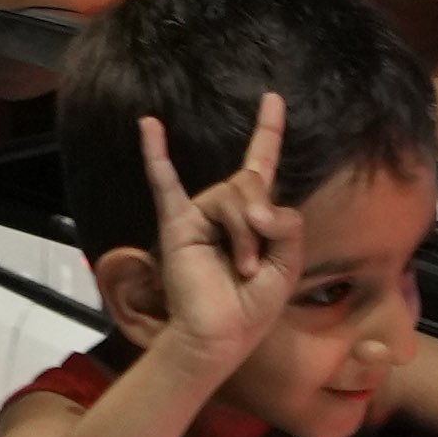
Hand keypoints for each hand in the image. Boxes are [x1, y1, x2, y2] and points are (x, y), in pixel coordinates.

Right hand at [133, 101, 308, 388]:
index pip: (262, 164)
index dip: (269, 131)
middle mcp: (225, 206)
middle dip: (263, 224)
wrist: (218, 337)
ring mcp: (200, 212)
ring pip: (232, 197)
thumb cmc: (252, 306)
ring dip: (246, 237)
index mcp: (254, 215)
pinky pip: (167, 185)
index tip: (273, 99)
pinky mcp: (177, 224)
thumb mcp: (287, 264)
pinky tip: (149, 125)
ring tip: (242, 268)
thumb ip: (286, 226)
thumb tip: (258, 205)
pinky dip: (157, 155)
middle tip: (255, 265)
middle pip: (253, 185)